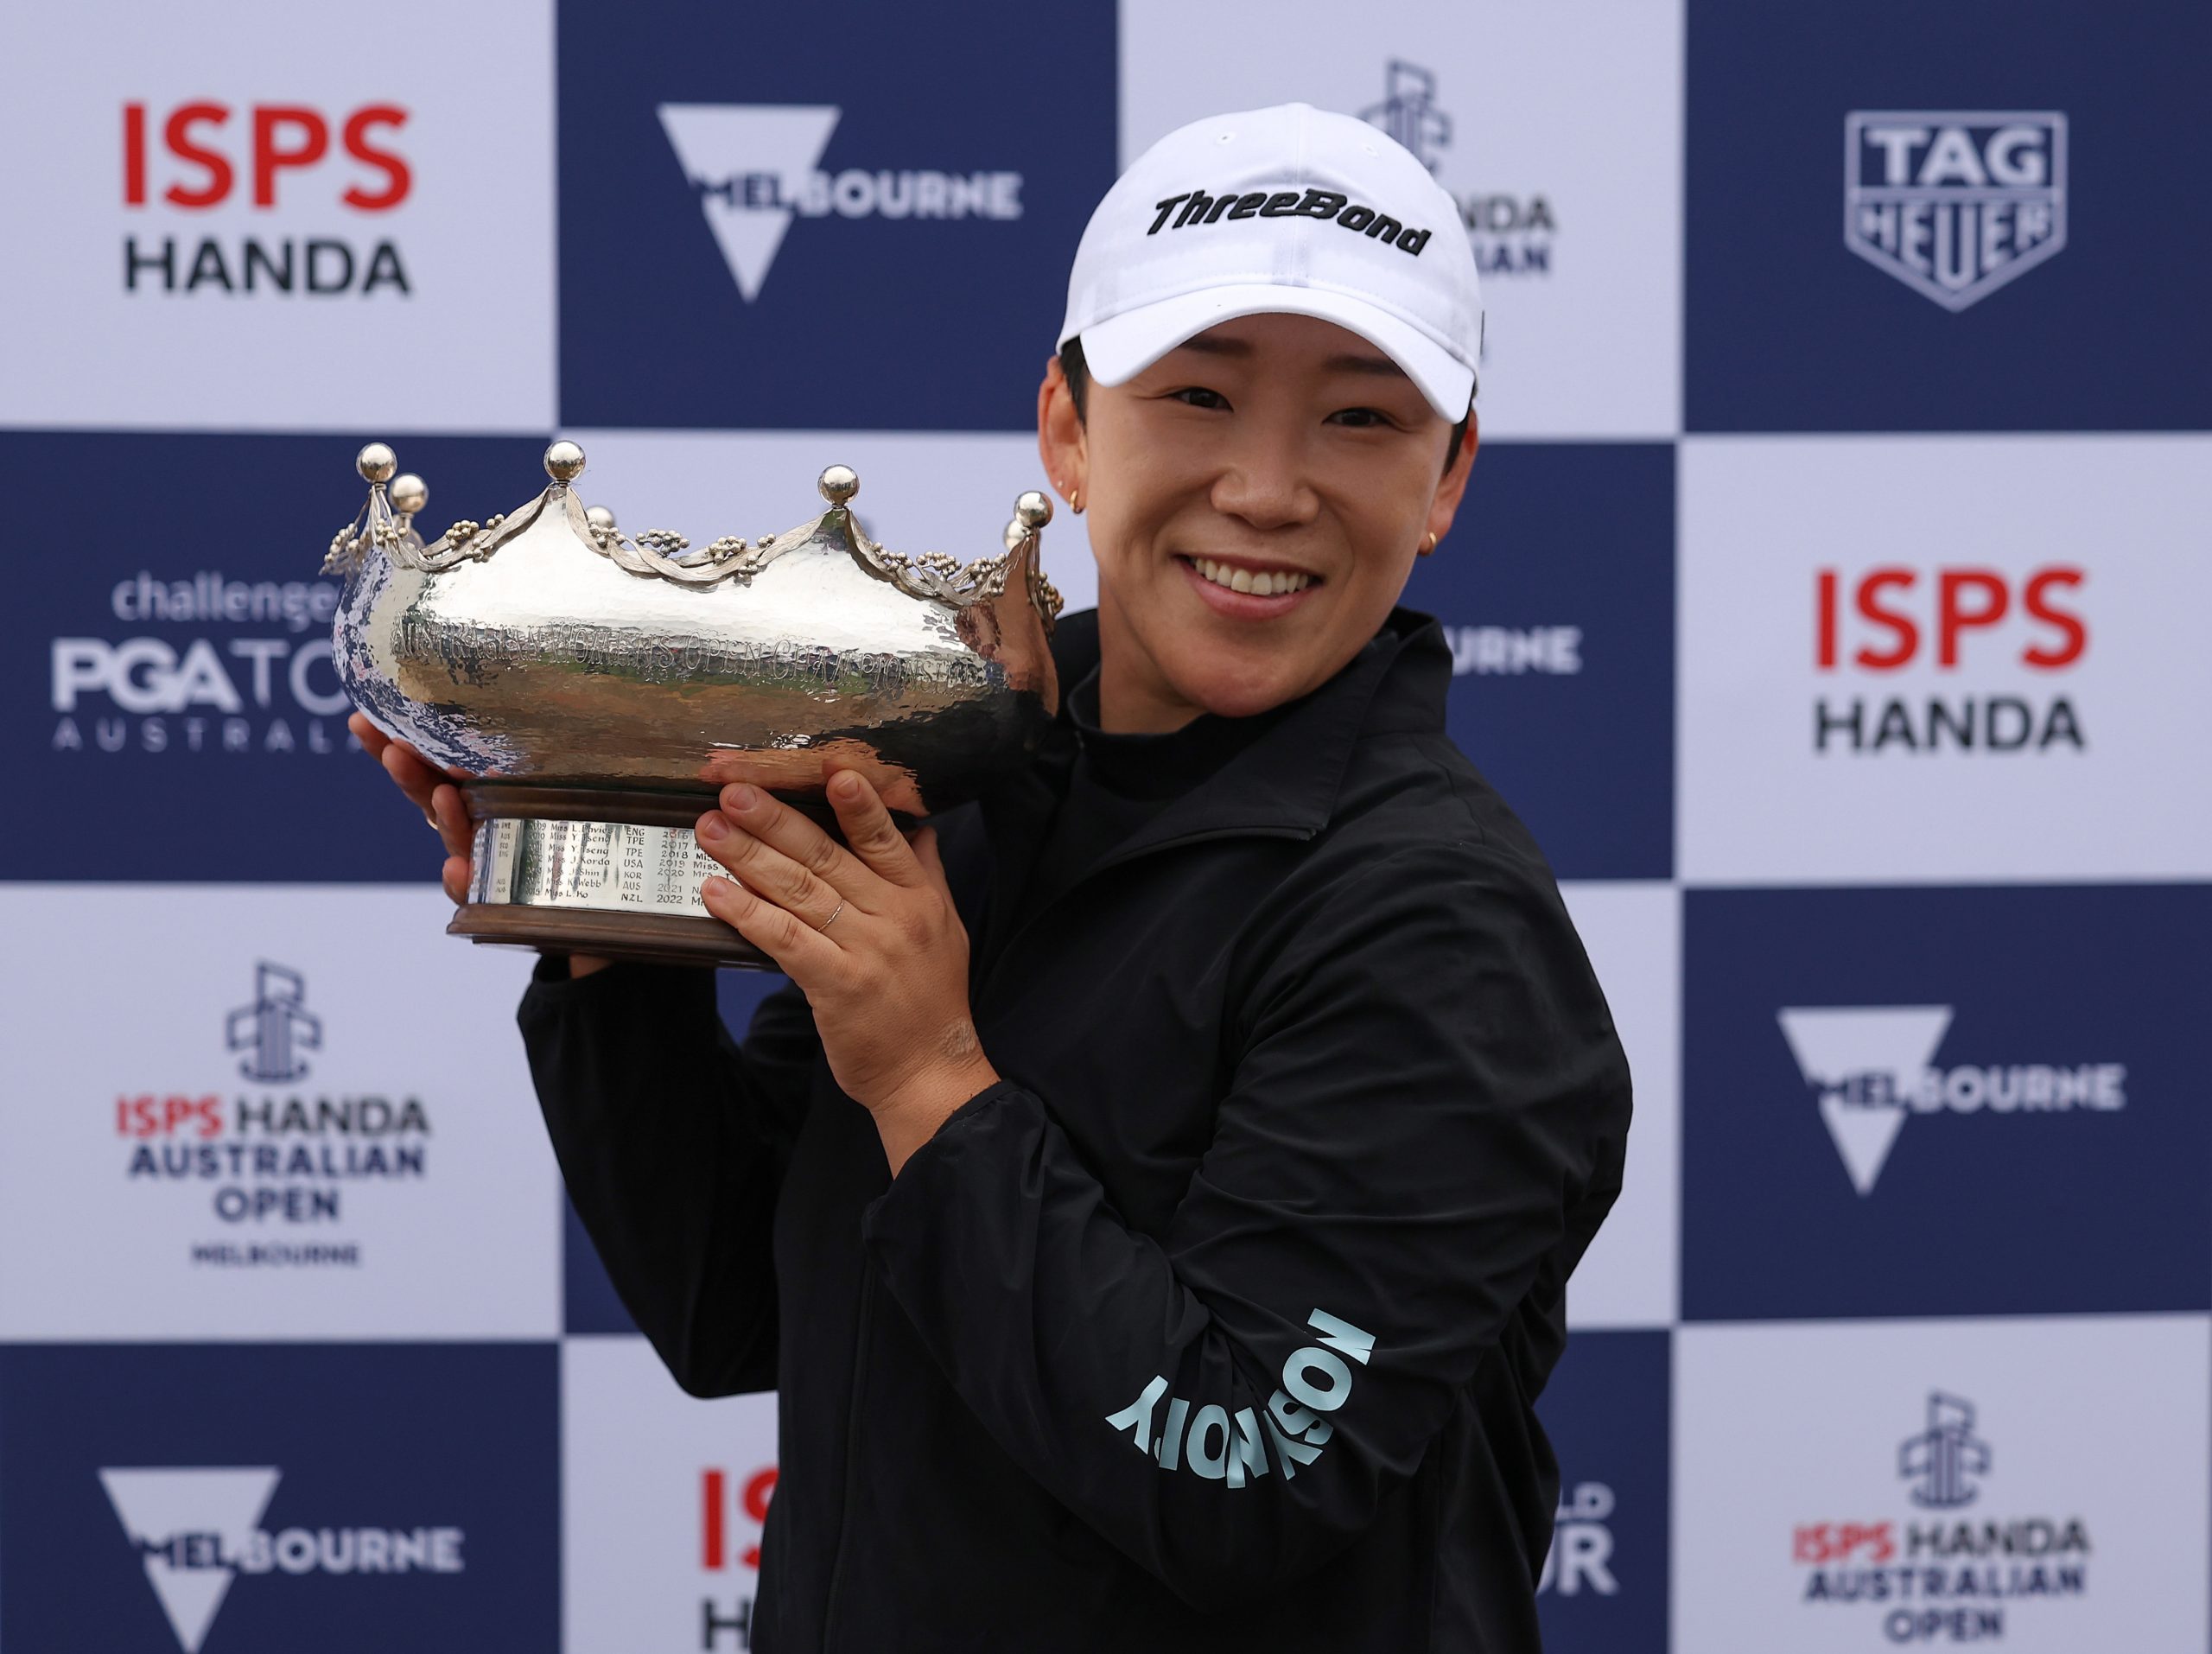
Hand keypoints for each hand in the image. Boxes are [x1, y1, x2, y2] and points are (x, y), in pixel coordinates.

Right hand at [349, 711, 610, 975]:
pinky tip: (457, 869)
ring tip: (443, 796)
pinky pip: (475, 889)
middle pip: (430, 796)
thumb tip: (509, 742)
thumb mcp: (557, 781)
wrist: (584, 896)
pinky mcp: (494, 894)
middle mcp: (471, 821)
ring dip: (446, 817)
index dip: (393, 745)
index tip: (362, 721)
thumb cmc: (565, 828)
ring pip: (454, 836)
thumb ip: (531, 762)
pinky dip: (462, 880)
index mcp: (477, 789)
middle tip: (394, 752)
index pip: (432, 763)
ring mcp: (482, 856)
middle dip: (410, 775)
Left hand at [694, 772, 997, 1171]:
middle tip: (734, 790)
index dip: (854, 801)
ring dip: (750, 857)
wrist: (932, 1074)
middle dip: (775, 819)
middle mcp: (895, 916)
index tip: (824, 766)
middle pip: (826, 856)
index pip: (883, 837)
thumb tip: (918, 827)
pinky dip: (748, 914)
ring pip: (800, 892)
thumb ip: (927, 875)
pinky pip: (785, 941)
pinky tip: (716, 893)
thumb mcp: (945, 928)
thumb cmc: (932, 1001)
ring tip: (711, 830)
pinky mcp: (837, 987)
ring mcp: (866, 951)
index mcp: (919, 897)